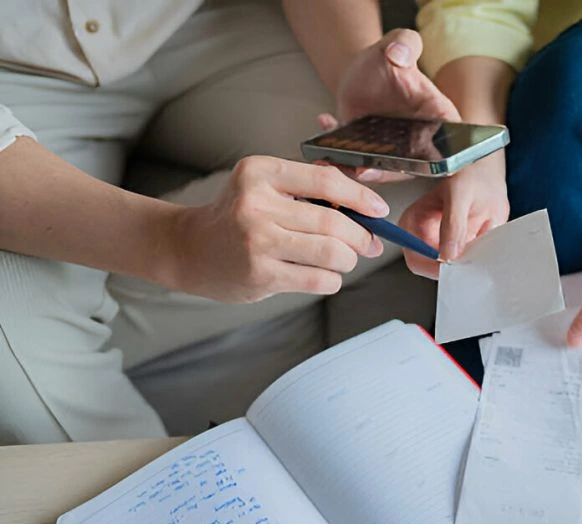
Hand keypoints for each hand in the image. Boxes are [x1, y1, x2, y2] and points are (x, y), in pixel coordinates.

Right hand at [168, 156, 386, 302]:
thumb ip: (307, 189)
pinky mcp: (260, 274)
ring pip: (332, 253)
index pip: (326, 180)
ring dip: (348, 260)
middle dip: (361, 237)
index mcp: (261, 172)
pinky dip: (332, 279)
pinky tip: (323, 274)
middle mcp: (257, 204)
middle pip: (334, 222)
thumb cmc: (237, 216)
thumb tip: (366, 207)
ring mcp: (257, 241)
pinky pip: (319, 280)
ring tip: (344, 259)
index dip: (361, 196)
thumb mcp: (263, 187)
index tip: (379, 210)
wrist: (189, 248)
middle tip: (368, 244)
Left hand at [321, 29, 459, 182]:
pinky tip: (327, 129)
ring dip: (358, 169)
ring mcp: (396, 151)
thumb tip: (398, 54)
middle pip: (411, 167)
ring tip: (338, 160)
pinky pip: (358, 162)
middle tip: (364, 171)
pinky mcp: (372, 154)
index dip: (437, 163)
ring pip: (381, 170)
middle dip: (387, 173)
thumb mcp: (399, 41)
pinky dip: (339, 155)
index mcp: (438, 116)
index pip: (447, 146)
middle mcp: (421, 140)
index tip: (417, 164)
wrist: (362, 69)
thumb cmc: (389, 55)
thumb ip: (405, 42)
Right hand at [400, 153, 508, 274]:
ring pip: (450, 269)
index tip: (458, 262)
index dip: (437, 266)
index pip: (416, 259)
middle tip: (474, 249)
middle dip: (455, 264)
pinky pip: (463, 264)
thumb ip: (454, 223)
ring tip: (479, 235)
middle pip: (432, 269)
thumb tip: (448, 253)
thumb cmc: (469, 174)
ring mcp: (438, 245)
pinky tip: (481, 237)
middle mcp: (421, 237)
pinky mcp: (454, 249)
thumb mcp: (461, 193)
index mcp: (412, 222)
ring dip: (468, 259)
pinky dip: (475, 256)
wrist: (486, 173)